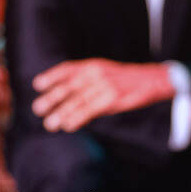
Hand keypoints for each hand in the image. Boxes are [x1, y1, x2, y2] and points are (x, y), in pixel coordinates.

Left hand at [31, 59, 173, 131]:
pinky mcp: (112, 99)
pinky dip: (76, 118)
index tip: (37, 84)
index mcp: (93, 65)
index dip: (51, 76)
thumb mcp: (105, 72)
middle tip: (37, 109)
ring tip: (49, 124)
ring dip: (61, 113)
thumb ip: (86, 79)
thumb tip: (64, 94)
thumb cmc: (126, 80)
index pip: (68, 68)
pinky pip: (89, 110)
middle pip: (68, 86)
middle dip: (51, 98)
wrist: (153, 80)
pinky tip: (68, 126)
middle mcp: (96, 73)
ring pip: (77, 101)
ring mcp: (104, 85)